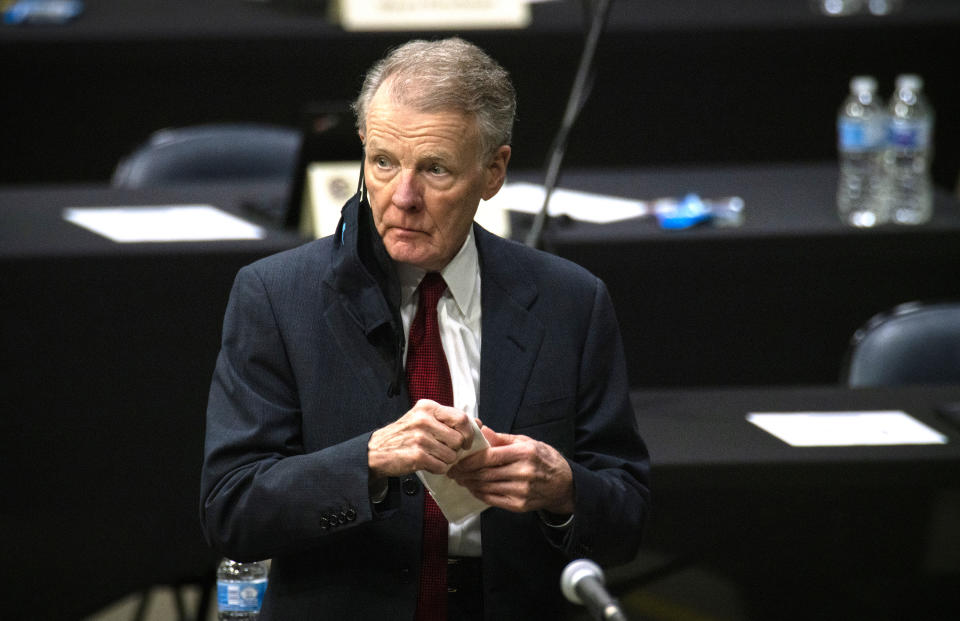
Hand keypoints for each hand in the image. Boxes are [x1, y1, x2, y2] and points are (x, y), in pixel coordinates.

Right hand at [368, 400, 474, 477]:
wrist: (377, 451)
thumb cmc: (404, 435)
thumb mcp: (424, 418)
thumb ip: (449, 419)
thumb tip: (479, 423)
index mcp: (428, 407)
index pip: (461, 418)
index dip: (469, 433)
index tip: (466, 441)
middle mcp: (424, 419)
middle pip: (459, 439)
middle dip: (456, 449)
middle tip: (445, 450)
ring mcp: (419, 438)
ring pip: (452, 455)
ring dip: (446, 460)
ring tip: (433, 456)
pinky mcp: (416, 456)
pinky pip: (442, 467)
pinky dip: (438, 469)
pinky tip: (428, 464)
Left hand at [448, 425, 573, 514]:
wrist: (564, 484)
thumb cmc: (544, 459)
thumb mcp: (527, 442)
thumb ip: (502, 439)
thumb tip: (482, 431)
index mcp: (524, 453)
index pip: (489, 457)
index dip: (469, 460)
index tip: (457, 460)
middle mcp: (523, 473)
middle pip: (485, 473)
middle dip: (465, 473)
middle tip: (453, 471)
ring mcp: (521, 491)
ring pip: (486, 487)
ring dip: (469, 484)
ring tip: (460, 479)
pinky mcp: (520, 505)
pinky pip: (493, 499)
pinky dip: (479, 493)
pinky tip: (473, 488)